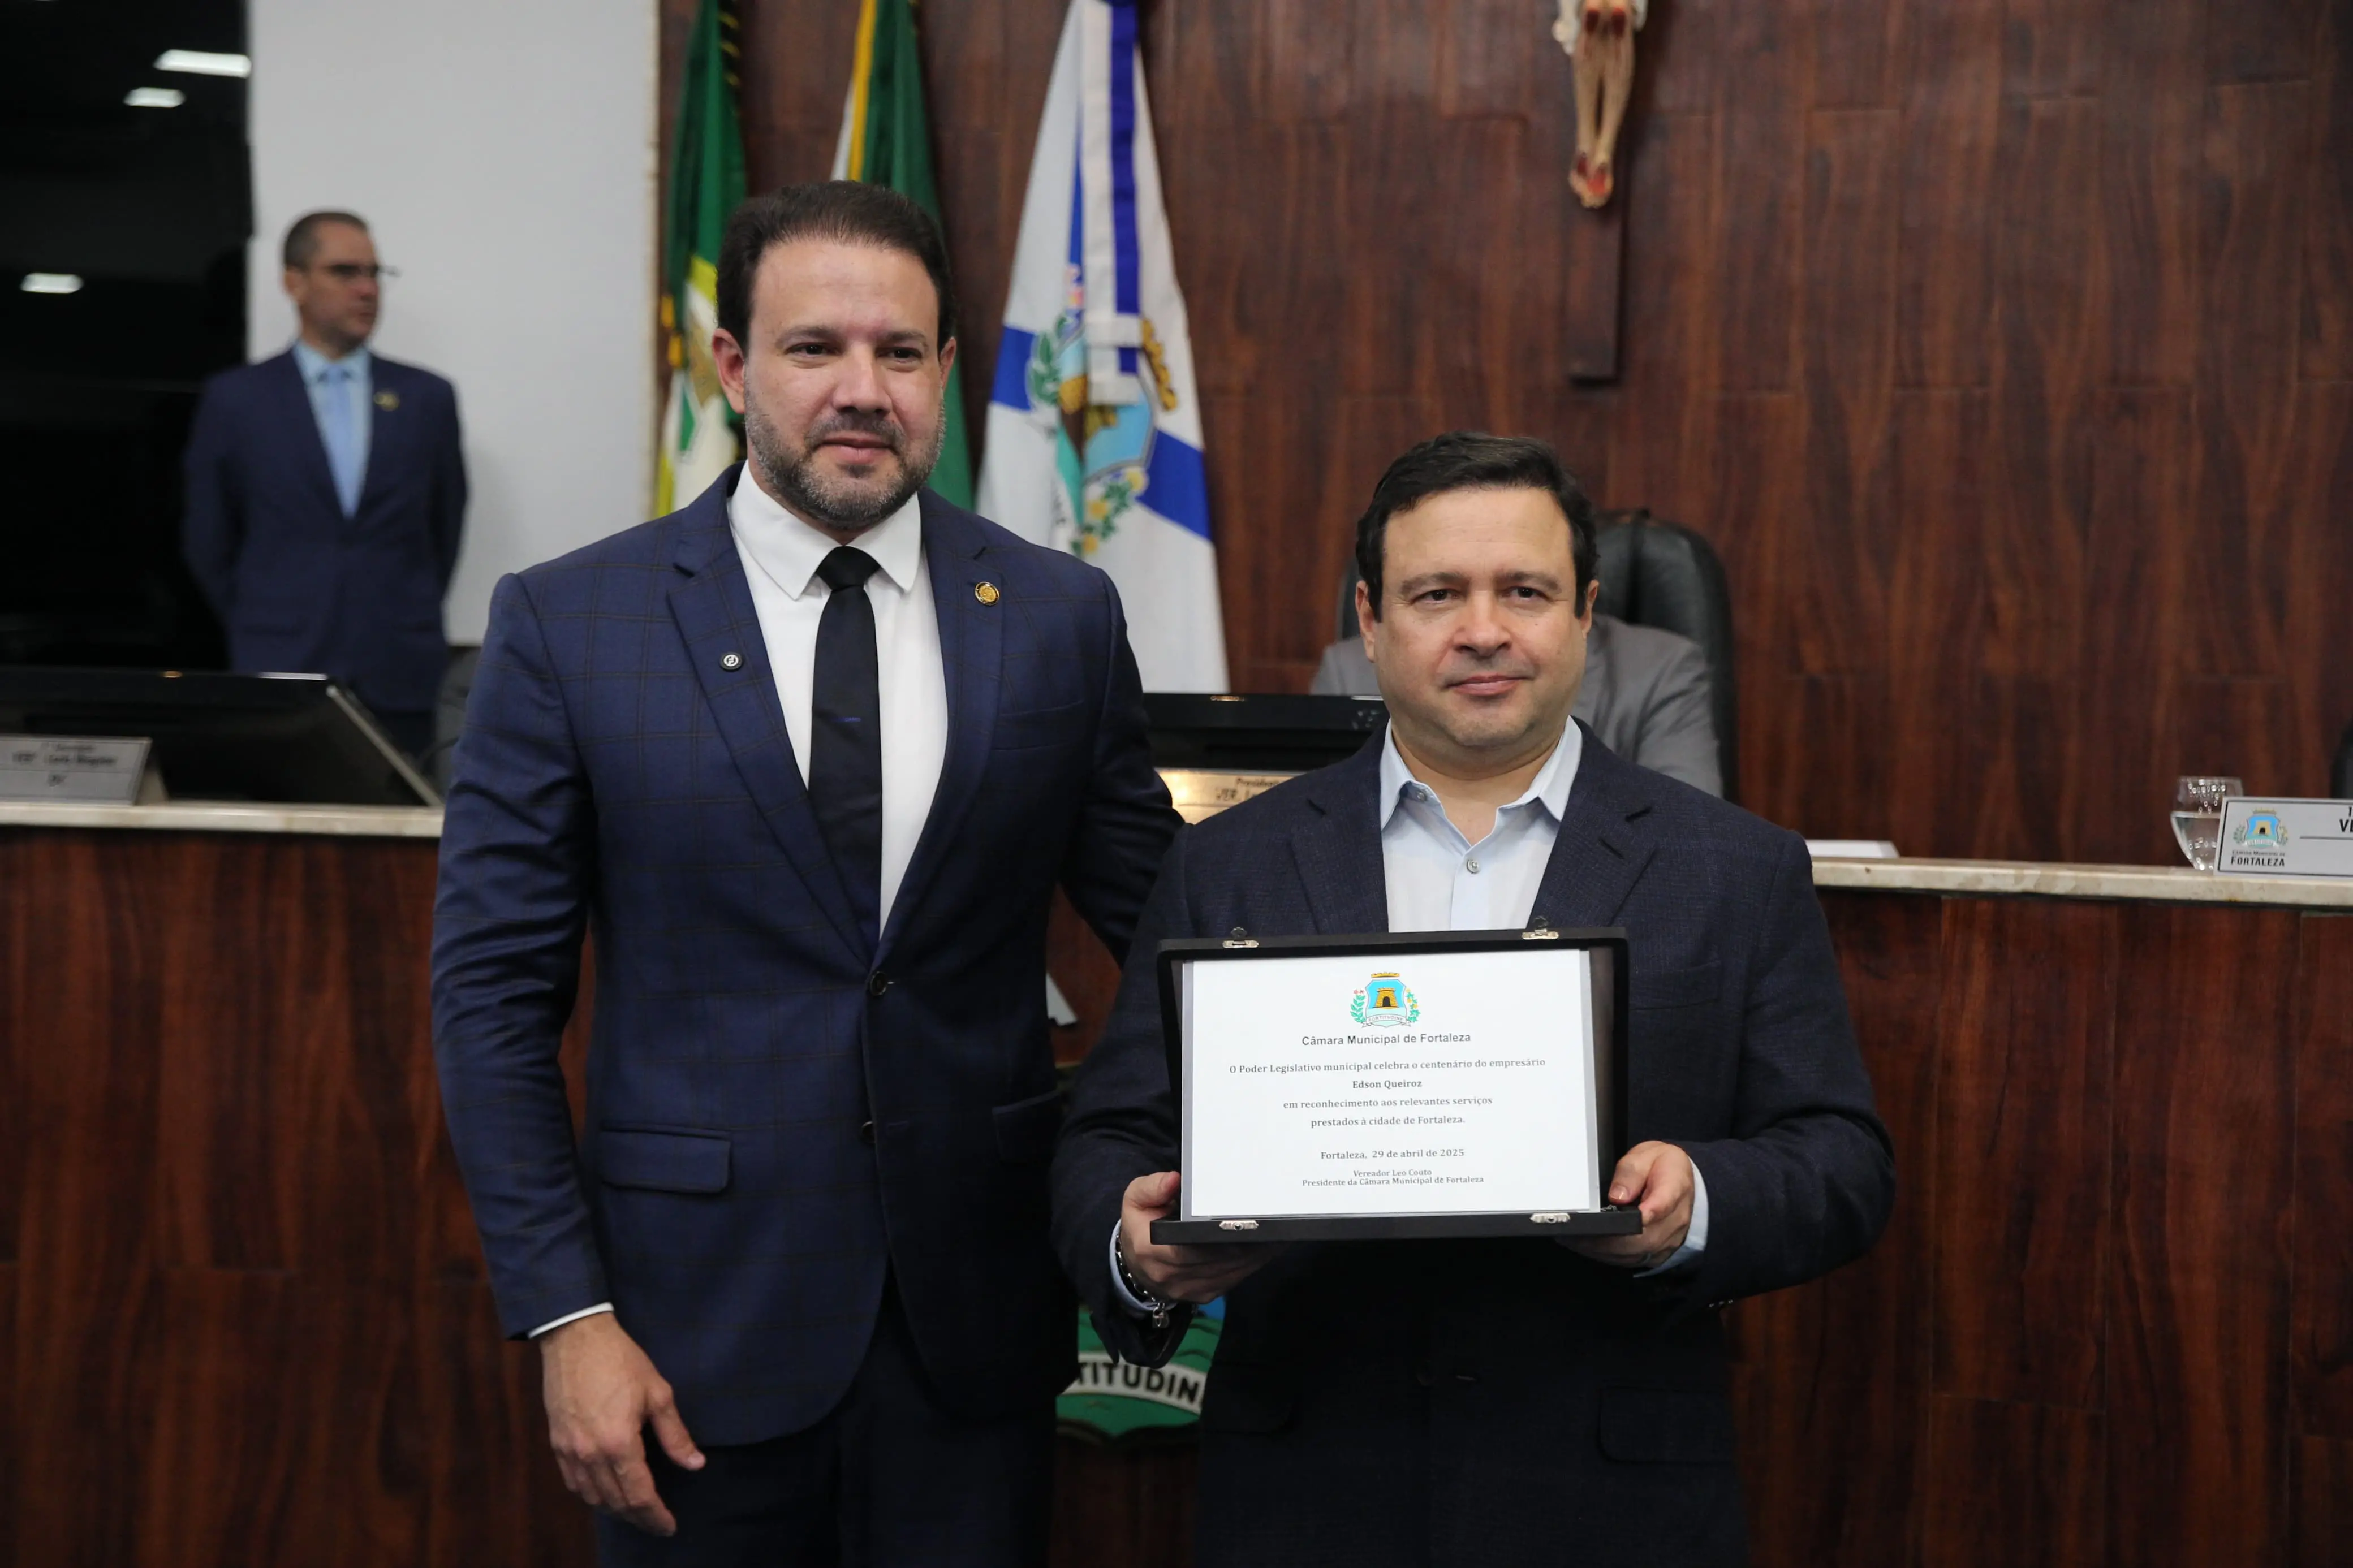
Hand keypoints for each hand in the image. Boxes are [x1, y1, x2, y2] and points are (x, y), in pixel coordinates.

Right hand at [539, 1313, 704, 1535]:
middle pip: (615, 1503)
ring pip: (593, 1497)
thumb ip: (675, 1434)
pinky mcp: (557, 1443)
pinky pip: (573, 1483)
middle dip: (639, 1518)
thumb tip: (695, 1464)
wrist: (575, 1338)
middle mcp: (590, 1454)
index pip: (639, 1495)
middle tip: (657, 1522)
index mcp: (619, 1443)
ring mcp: (569, 1451)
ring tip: (636, 1511)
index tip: (669, 1526)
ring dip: (615, 1510)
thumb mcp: (658, 1393)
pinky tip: (605, 1493)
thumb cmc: (621, 1360)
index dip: (656, 1516)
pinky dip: (591, 1495)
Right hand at [1119, 1171, 1275, 1303]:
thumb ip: (1152, 1187)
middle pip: (1221, 1260)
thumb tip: (1175, 1180)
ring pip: (1233, 1271)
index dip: (1223, 1237)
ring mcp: (1191, 1289)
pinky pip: (1235, 1279)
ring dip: (1258, 1254)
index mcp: (1153, 1250)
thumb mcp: (1136, 1199)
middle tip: (1275, 1222)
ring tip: (1279, 1232)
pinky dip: (1253, 1263)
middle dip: (1250, 1243)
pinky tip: (1268, 1247)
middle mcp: (1173, 1276)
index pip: (1193, 1247)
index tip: (1248, 1222)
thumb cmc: (1141, 1226)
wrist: (1136, 1264)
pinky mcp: (1206, 1295)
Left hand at [1564, 1141, 1695, 1269]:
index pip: (1660, 1206)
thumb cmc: (1662, 1166)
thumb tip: (1617, 1196)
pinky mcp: (1660, 1251)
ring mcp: (1669, 1239)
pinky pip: (1635, 1259)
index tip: (1609, 1217)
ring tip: (1577, 1241)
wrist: (1682, 1181)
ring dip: (1605, 1251)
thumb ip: (1631, 1172)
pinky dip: (1612, 1256)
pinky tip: (1592, 1248)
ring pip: (1636, 1254)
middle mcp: (1675, 1220)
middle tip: (1576, 1235)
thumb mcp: (1646, 1155)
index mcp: (1675, 1188)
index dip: (1636, 1216)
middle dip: (1607, 1240)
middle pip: (1643, 1239)